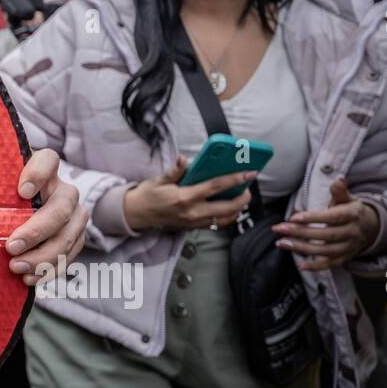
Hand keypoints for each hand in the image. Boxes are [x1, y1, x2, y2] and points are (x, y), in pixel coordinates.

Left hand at [7, 148, 86, 286]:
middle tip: (10, 247)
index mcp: (45, 169)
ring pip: (67, 236)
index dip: (38, 174)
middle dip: (36, 231)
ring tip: (16, 267)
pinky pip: (69, 256)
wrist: (22, 212)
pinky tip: (30, 278)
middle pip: (60, 208)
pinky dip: (50, 270)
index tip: (22, 192)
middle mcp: (64, 190)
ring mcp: (74, 215)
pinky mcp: (76, 237)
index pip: (48, 160)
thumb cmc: (3, 195)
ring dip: (42, 257)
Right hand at [122, 156, 255, 231]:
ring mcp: (194, 222)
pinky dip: (227, 216)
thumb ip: (174, 171)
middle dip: (242, 198)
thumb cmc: (148, 195)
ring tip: (241, 196)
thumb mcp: (158, 180)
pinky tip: (230, 206)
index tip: (248, 173)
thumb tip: (183, 159)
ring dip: (237, 209)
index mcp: (184, 198)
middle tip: (248, 187)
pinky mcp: (194, 227)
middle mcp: (192, 212)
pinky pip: (217, 224)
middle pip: (227, 208)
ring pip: (225, 219)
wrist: (138, 214)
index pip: (215, 187)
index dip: (234, 179)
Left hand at [274, 177, 379, 271]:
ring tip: (282, 243)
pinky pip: (331, 264)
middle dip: (301, 233)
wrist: (370, 227)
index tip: (293, 217)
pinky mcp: (346, 257)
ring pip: (326, 251)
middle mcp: (352, 232)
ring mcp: (349, 247)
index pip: (332, 217)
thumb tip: (339, 180)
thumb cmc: (351, 209)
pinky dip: (317, 267)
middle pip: (326, 235)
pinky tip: (301, 265)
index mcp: (352, 215)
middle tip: (280, 229)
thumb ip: (339, 191)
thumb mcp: (347, 198)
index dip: (313, 218)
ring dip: (303, 248)